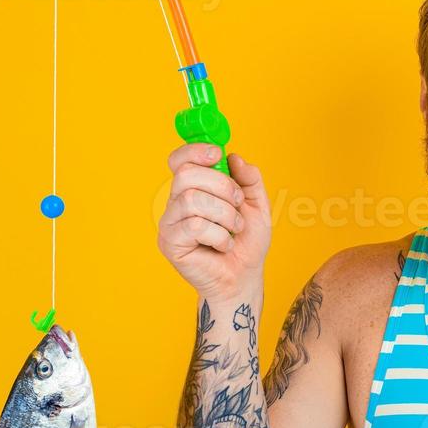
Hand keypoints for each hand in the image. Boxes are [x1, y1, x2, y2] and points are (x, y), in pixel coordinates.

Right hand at [158, 144, 271, 300]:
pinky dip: (218, 235)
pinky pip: (194, 226)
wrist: (244, 277)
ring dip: (225, 215)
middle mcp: (176, 202)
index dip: (194, 151)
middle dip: (221, 186)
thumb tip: (234, 157)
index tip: (217, 154)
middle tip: (237, 203)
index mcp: (193, 188)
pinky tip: (223, 245)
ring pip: (192, 200)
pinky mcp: (170, 243)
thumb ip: (249, 178)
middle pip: (186, 175)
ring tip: (233, 230)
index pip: (180, 160)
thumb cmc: (246, 242)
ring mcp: (170, 223)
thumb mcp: (257, 204)